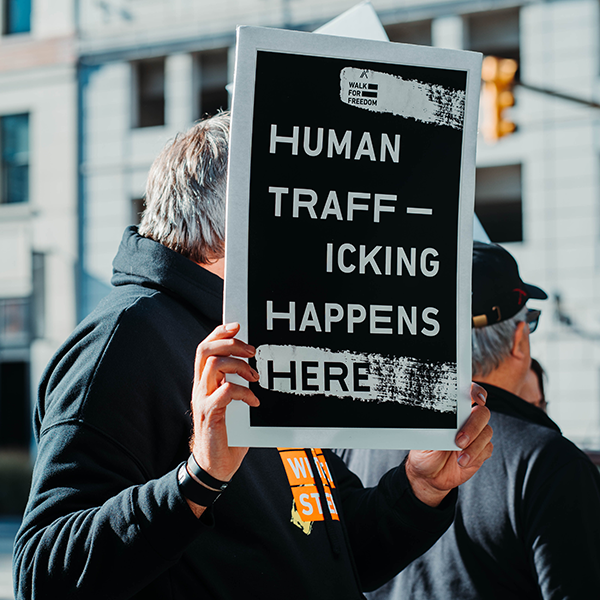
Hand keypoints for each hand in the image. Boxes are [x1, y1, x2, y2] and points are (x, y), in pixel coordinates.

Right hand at [187, 323, 259, 513]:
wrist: (214, 466)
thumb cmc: (228, 433)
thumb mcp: (232, 403)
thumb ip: (237, 383)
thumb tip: (259, 366)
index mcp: (205, 381)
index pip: (205, 347)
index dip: (220, 332)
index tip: (238, 326)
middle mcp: (200, 387)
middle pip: (206, 350)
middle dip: (231, 343)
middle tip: (252, 351)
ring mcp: (202, 400)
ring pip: (214, 366)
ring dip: (239, 366)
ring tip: (255, 377)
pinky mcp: (209, 414)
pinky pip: (224, 392)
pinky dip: (243, 392)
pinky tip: (254, 401)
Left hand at [405, 383, 492, 506]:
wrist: (429, 476)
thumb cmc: (425, 452)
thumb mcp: (426, 439)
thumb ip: (439, 429)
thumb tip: (446, 423)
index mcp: (453, 412)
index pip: (468, 393)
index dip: (476, 391)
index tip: (477, 398)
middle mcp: (467, 420)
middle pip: (482, 413)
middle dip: (473, 425)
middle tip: (459, 440)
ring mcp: (476, 435)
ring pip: (487, 432)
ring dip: (474, 445)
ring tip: (459, 457)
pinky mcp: (481, 451)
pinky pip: (487, 449)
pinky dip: (475, 455)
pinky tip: (462, 462)